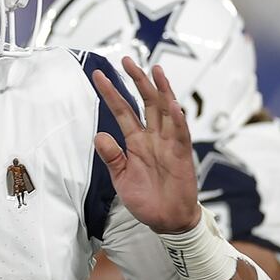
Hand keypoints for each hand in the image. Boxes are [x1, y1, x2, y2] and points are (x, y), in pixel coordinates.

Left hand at [92, 56, 201, 233]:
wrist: (166, 220)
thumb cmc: (145, 198)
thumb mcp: (120, 177)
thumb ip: (111, 156)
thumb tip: (98, 135)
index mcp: (136, 141)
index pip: (122, 111)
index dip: (111, 93)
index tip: (98, 75)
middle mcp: (153, 137)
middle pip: (146, 102)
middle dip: (137, 81)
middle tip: (126, 60)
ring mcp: (169, 144)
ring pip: (165, 111)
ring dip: (161, 90)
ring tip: (154, 70)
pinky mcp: (182, 155)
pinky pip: (180, 134)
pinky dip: (177, 119)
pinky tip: (173, 104)